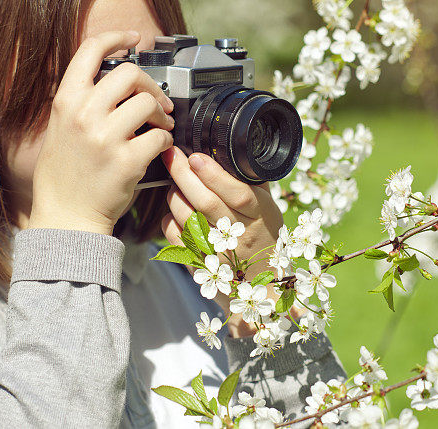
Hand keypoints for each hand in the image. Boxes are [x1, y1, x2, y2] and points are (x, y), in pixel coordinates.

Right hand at [29, 30, 174, 234]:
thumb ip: (82, 102)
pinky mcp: (127, 160)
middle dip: (151, 84)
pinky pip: (161, 136)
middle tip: (159, 101)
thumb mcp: (60, 128)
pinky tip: (160, 147)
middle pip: (130, 73)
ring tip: (161, 125)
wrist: (66, 217)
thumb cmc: (65, 175)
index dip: (116, 37)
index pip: (90, 50)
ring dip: (162, 113)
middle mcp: (83, 114)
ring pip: (149, 103)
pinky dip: (166, 140)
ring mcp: (105, 137)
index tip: (134, 37)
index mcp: (66, 101)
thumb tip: (114, 81)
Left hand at [160, 147, 284, 335]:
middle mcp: (239, 235)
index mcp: (260, 217)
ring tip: (174, 180)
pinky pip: (174, 235)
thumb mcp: (268, 210)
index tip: (197, 156)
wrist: (261, 287)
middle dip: (184, 174)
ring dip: (174, 194)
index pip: (238, 193)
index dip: (214, 174)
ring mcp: (216, 251)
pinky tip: (175, 209)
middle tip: (171, 154)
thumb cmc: (264, 238)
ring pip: (186, 217)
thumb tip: (234, 150)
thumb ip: (253, 183)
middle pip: (206, 202)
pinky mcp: (197, 263)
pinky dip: (169, 218)